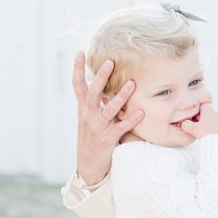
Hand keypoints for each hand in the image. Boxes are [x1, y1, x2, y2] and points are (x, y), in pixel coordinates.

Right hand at [72, 53, 144, 183]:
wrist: (87, 165)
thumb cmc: (91, 137)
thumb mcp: (87, 118)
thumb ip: (93, 101)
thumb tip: (99, 81)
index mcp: (83, 109)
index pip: (77, 85)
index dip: (77, 69)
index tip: (80, 52)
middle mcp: (88, 116)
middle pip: (93, 93)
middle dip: (102, 77)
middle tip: (110, 62)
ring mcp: (97, 128)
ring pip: (109, 109)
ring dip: (121, 96)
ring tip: (132, 83)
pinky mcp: (107, 139)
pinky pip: (121, 128)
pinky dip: (131, 120)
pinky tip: (141, 112)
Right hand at [179, 103, 217, 138]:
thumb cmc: (207, 134)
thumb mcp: (192, 129)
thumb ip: (186, 124)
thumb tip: (184, 123)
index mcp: (209, 111)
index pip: (202, 106)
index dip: (197, 112)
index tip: (194, 119)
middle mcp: (217, 114)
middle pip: (208, 114)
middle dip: (202, 120)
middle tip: (197, 128)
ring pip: (213, 120)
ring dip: (208, 125)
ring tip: (204, 133)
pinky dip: (214, 130)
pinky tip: (210, 136)